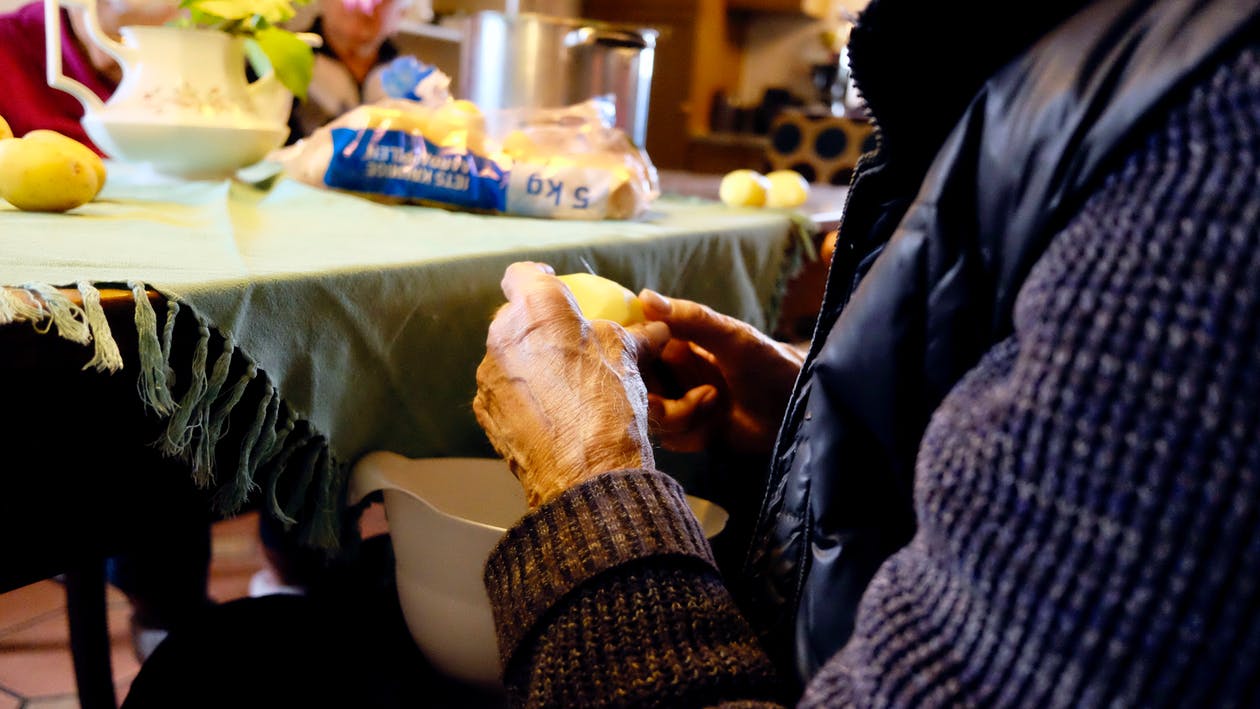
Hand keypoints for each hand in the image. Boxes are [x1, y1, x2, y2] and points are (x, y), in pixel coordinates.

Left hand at [473, 262, 669, 507]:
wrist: (584, 473)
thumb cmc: (609, 404)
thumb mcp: (630, 359)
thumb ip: (636, 334)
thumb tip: (656, 328)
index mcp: (539, 309)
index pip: (523, 274)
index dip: (538, 277)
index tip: (554, 285)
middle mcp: (504, 335)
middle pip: (514, 318)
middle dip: (537, 326)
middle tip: (566, 343)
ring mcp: (489, 374)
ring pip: (507, 356)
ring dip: (528, 363)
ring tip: (561, 386)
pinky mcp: (484, 410)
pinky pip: (502, 390)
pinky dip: (521, 395)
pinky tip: (549, 413)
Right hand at [638, 290, 803, 454]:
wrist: (799, 409)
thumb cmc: (770, 362)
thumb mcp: (733, 337)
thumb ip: (691, 318)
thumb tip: (644, 297)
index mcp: (675, 342)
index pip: (632, 346)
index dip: (630, 356)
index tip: (640, 362)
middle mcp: (671, 372)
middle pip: (633, 385)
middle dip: (652, 393)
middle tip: (683, 392)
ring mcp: (678, 403)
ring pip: (648, 414)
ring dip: (677, 414)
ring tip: (713, 402)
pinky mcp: (689, 433)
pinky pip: (667, 438)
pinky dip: (688, 434)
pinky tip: (713, 426)